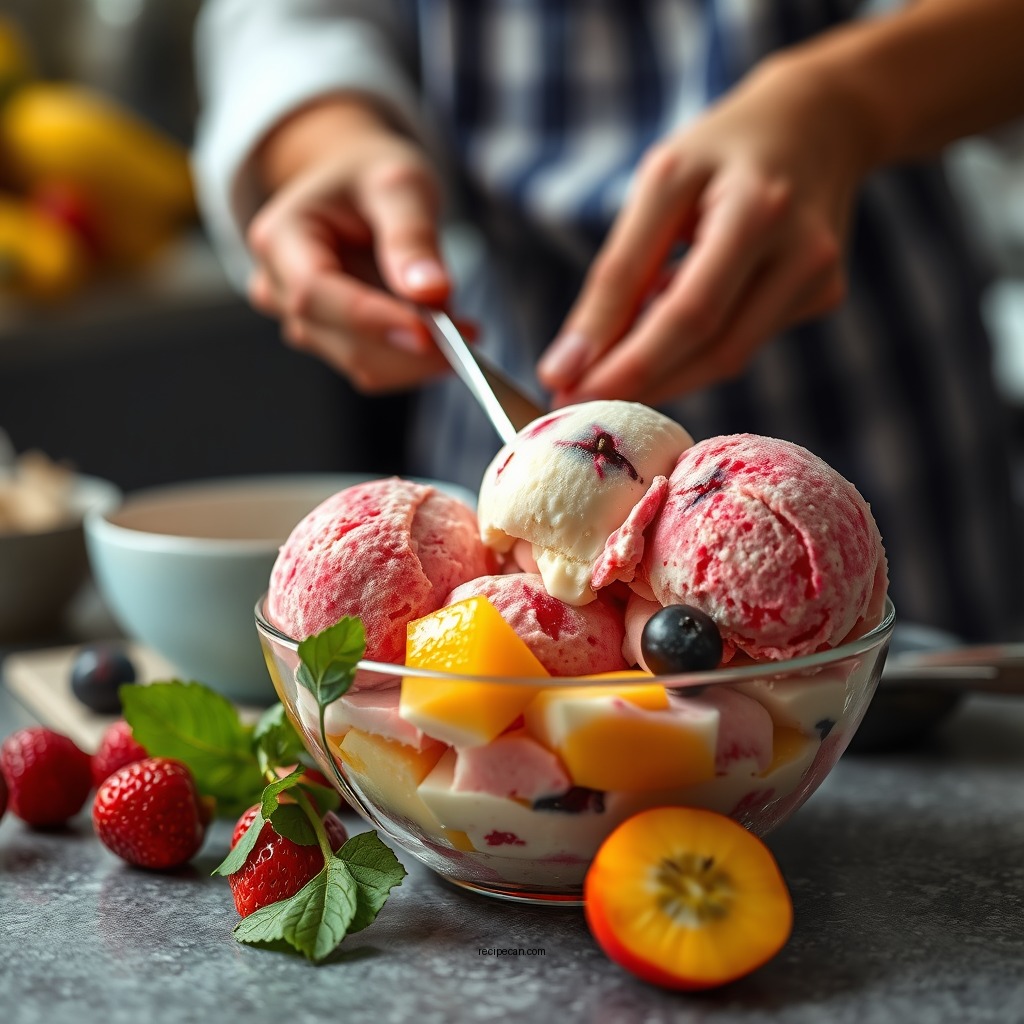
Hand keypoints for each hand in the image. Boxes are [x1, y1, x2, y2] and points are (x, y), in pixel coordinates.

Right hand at [245, 99, 453, 392]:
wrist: (355, 190)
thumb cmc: (371, 177)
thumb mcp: (399, 184)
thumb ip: (413, 235)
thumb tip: (433, 292)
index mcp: (279, 237)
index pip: (314, 293)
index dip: (370, 319)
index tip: (428, 334)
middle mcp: (277, 287)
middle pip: (340, 339)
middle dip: (410, 347)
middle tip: (470, 332)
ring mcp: (300, 321)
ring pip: (361, 364)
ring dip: (418, 358)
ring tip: (463, 326)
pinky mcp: (329, 343)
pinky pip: (374, 367)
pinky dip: (414, 361)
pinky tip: (444, 334)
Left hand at [538, 55, 874, 405]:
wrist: (819, 120)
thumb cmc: (722, 151)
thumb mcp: (661, 184)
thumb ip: (620, 271)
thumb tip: (571, 361)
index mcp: (757, 208)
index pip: (687, 310)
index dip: (627, 364)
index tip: (567, 394)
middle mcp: (802, 249)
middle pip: (713, 347)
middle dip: (638, 381)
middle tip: (576, 400)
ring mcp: (820, 279)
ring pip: (728, 357)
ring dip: (661, 372)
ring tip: (610, 361)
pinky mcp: (824, 297)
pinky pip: (744, 341)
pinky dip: (693, 346)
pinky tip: (668, 325)